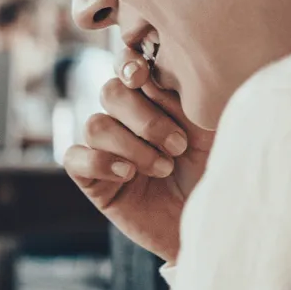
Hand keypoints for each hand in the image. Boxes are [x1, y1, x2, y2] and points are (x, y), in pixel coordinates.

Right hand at [64, 49, 213, 262]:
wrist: (211, 224)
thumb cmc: (216, 174)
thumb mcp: (211, 130)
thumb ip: (187, 97)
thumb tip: (157, 73)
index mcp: (154, 99)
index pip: (128, 66)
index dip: (130, 65)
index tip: (143, 76)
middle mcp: (125, 120)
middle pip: (110, 92)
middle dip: (145, 118)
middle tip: (178, 146)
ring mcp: (105, 149)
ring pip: (95, 125)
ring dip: (132, 145)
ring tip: (163, 168)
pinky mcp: (91, 180)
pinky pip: (75, 158)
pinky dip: (100, 162)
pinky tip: (128, 175)